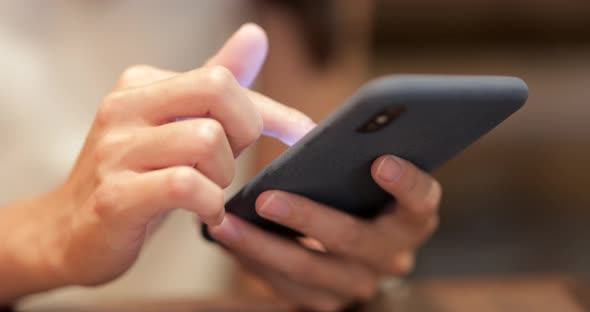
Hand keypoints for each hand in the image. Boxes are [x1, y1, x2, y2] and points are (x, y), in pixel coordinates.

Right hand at [3, 24, 313, 291]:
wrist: (69, 231)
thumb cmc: (136, 174)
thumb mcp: (175, 123)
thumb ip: (215, 81)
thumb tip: (256, 35)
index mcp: (142, 84)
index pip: (224, 78)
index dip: (272, 111)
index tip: (302, 134)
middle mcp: (124, 107)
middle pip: (218, 92)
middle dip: (244, 132)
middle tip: (229, 163)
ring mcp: (115, 151)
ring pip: (206, 141)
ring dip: (223, 176)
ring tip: (208, 191)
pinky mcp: (115, 196)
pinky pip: (186, 187)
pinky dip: (210, 204)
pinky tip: (205, 213)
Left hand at [210, 155, 440, 310]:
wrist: (351, 251)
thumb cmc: (352, 192)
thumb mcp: (362, 173)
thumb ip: (351, 152)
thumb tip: (311, 129)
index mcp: (411, 217)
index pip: (422, 200)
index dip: (406, 183)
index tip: (381, 161)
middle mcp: (392, 255)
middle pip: (353, 238)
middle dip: (307, 218)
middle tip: (267, 197)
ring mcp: (359, 283)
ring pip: (310, 269)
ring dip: (263, 245)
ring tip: (227, 221)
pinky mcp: (326, 302)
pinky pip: (286, 286)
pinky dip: (254, 261)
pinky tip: (228, 239)